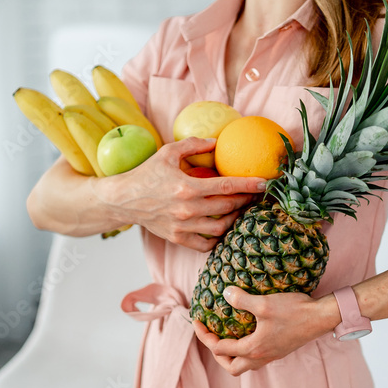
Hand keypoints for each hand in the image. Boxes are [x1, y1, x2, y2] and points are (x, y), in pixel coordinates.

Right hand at [96, 137, 264, 251]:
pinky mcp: (177, 238)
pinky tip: (223, 228)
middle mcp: (187, 210)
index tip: (265, 182)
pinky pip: (205, 244)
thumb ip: (194, 144)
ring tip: (241, 210)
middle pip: (228, 207)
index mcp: (187, 187)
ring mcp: (182, 227)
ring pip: (220, 228)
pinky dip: (218, 238)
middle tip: (255, 194)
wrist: (122, 200)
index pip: (227, 186)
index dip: (249, 184)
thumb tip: (217, 142)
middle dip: (246, 200)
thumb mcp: (168, 152)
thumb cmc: (146, 174)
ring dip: (235, 219)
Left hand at [192, 286, 339, 375]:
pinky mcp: (279, 351)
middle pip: (230, 367)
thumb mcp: (264, 303)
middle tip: (210, 336)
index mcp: (253, 349)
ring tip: (225, 338)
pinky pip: (255, 358)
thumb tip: (225, 294)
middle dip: (216, 354)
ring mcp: (271, 356)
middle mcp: (261, 357)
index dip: (204, 335)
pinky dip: (244, 351)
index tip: (197, 320)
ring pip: (244, 366)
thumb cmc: (295, 311)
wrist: (322, 318)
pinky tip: (246, 334)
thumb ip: (242, 300)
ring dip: (230, 356)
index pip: (219, 349)